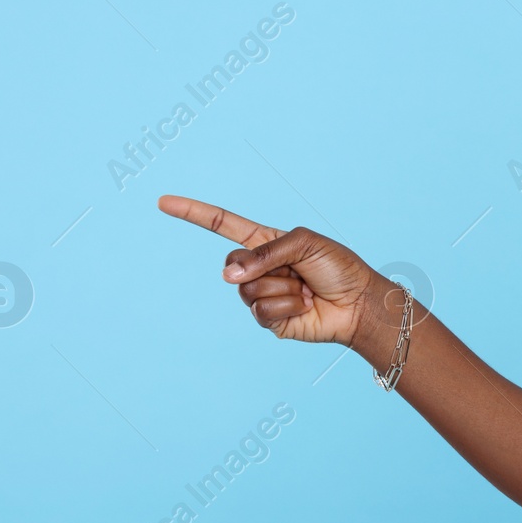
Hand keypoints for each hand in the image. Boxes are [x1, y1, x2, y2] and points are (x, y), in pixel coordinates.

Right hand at [158, 195, 377, 344]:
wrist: (357, 303)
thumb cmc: (337, 267)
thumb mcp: (304, 243)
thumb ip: (265, 252)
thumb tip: (227, 275)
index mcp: (265, 242)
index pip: (222, 225)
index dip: (193, 214)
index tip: (163, 202)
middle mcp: (258, 267)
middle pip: (231, 264)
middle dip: (264, 266)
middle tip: (296, 271)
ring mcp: (261, 294)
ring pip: (247, 290)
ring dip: (282, 288)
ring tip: (304, 289)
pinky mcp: (268, 320)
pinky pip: (261, 311)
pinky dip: (287, 307)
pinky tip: (304, 306)